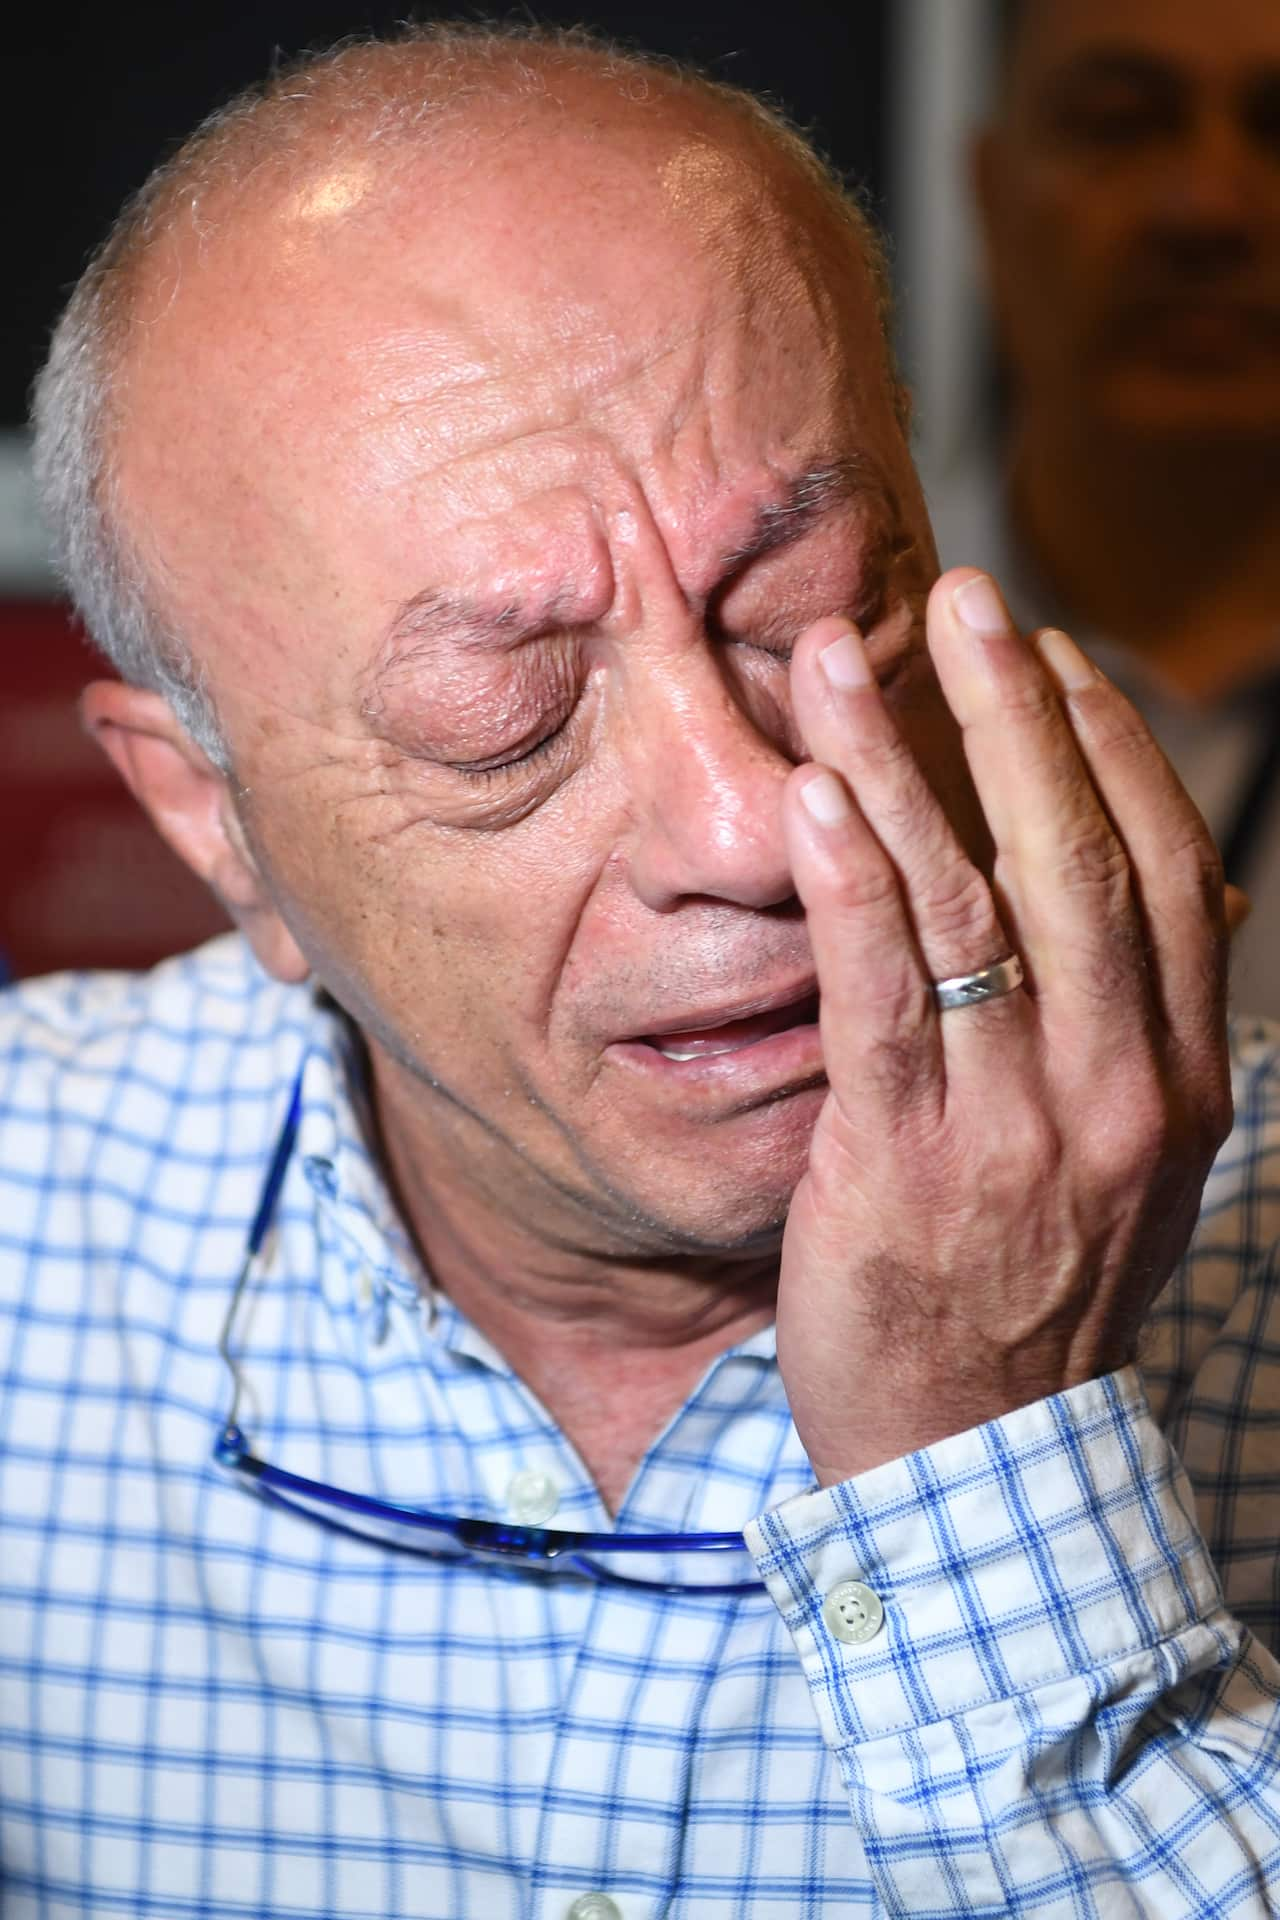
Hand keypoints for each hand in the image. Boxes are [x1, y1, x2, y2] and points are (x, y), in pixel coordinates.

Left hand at [775, 569, 1232, 1485]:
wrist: (981, 1460)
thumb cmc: (1040, 1297)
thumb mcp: (1130, 1169)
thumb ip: (1137, 1035)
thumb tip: (1165, 908)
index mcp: (1178, 1077)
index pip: (1163, 873)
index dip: (1109, 749)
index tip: (1054, 659)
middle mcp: (1115, 1088)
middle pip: (1075, 857)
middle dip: (1019, 712)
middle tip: (967, 595)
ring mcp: (1013, 1126)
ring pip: (966, 904)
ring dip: (906, 765)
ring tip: (843, 657)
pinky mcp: (901, 1162)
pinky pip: (880, 998)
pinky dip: (851, 887)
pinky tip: (815, 798)